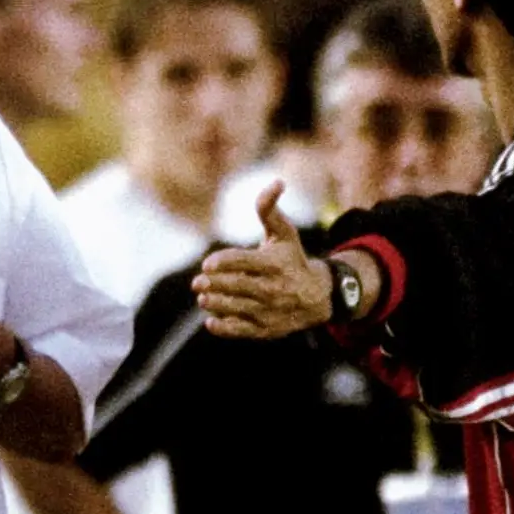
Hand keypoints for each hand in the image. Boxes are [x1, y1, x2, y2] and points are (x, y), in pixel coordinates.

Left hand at [192, 183, 334, 339]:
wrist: (315, 298)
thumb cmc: (292, 260)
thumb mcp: (284, 233)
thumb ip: (270, 210)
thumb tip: (276, 182)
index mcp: (275, 264)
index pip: (245, 262)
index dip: (224, 262)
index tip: (207, 264)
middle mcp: (273, 289)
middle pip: (238, 286)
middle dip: (214, 284)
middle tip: (198, 281)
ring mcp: (269, 311)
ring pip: (237, 308)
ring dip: (215, 303)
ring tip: (202, 296)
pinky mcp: (265, 330)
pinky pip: (241, 330)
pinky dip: (224, 327)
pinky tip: (211, 320)